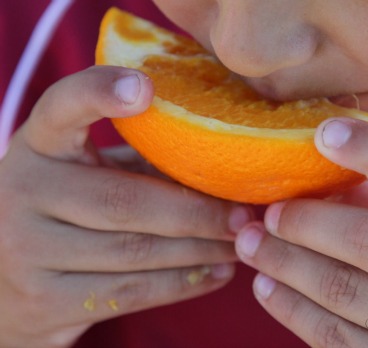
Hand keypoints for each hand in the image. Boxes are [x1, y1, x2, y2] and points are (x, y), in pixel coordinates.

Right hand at [0, 66, 251, 347]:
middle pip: (123, 201)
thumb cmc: (70, 213)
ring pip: (134, 251)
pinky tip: (218, 273)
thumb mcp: (92, 174)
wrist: (6, 285)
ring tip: (241, 243)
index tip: (146, 88)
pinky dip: (183, 283)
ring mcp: (26, 250)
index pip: (60, 107)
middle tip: (245, 214)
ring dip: (200, 249)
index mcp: (38, 146)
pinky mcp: (44, 301)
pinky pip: (130, 293)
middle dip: (196, 212)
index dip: (99, 93)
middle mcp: (23, 191)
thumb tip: (227, 165)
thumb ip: (142, 163)